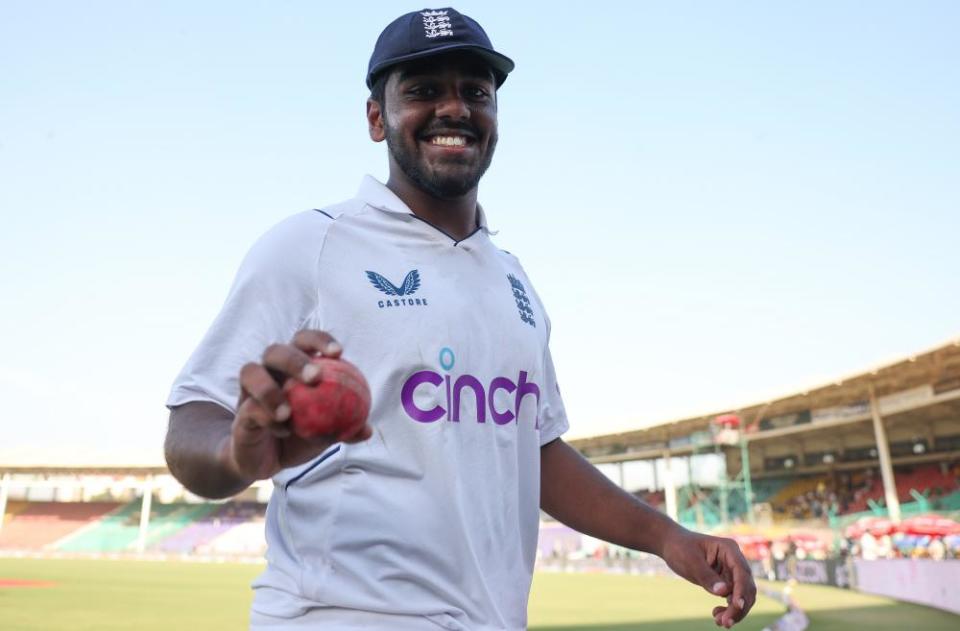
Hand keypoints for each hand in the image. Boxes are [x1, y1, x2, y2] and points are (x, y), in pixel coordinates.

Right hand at [224, 330, 372, 480]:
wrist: (265, 460)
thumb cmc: (298, 436)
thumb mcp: (325, 433)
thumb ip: (345, 429)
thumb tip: (367, 429)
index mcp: (292, 367)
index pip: (304, 341)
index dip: (320, 340)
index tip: (338, 352)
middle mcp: (268, 371)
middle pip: (275, 350)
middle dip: (295, 360)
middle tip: (315, 378)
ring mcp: (250, 390)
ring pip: (250, 371)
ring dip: (270, 389)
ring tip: (288, 412)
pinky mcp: (239, 412)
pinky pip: (248, 408)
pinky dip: (267, 418)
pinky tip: (284, 430)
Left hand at [659, 526, 755, 627]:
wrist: (671, 545)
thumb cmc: (680, 548)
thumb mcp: (690, 561)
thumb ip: (707, 576)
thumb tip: (723, 592)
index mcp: (729, 549)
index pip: (741, 572)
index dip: (741, 590)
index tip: (738, 606)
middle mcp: (734, 560)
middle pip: (746, 587)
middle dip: (739, 606)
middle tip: (726, 623)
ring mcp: (731, 571)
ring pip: (741, 595)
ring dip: (735, 611)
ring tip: (720, 622)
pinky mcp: (726, 581)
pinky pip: (733, 598)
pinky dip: (728, 609)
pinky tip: (717, 616)